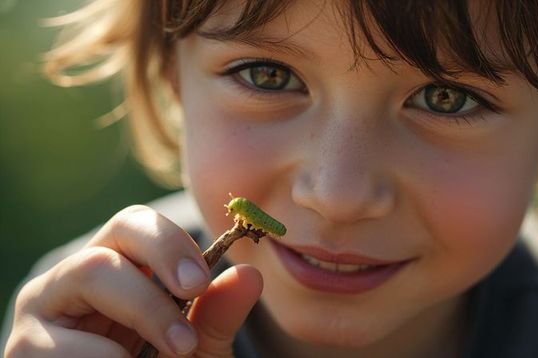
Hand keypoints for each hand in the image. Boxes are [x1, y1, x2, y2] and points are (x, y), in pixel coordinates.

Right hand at [5, 205, 262, 357]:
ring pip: (91, 271)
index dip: (169, 241)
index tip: (201, 280)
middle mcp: (72, 281)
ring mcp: (43, 311)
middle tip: (193, 297)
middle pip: (114, 234)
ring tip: (177, 352)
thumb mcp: (194, 350)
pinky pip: (68, 340)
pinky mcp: (25, 349)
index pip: (133, 224)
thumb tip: (252, 274)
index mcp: (114, 271)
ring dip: (145, 310)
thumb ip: (215, 317)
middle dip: (162, 261)